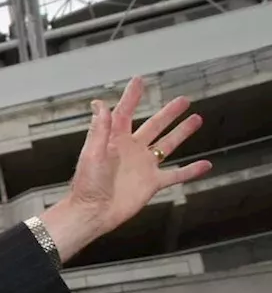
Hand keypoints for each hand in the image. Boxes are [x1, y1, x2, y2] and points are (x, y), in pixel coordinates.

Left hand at [41, 76, 211, 259]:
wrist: (93, 212)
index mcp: (115, 140)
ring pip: (168, 145)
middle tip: (183, 100)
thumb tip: (100, 104)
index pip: (125, 112)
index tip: (139, 80)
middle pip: (154, 126)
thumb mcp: (92, 152)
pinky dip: (191, 171)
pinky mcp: (152, 184)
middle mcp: (132, 150)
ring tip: (196, 119)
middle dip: (168, 113)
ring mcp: (144, 166)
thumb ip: (100, 129)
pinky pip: (176, 175)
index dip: (132, 97)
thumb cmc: (87, 184)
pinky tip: (206, 164)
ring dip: (182, 133)